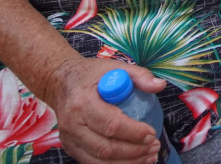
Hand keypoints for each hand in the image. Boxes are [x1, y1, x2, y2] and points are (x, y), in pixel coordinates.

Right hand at [44, 57, 166, 163]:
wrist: (60, 82)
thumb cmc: (90, 76)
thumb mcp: (115, 67)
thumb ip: (139, 75)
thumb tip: (160, 86)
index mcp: (83, 102)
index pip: (110, 124)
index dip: (133, 132)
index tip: (152, 133)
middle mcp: (72, 124)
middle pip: (105, 147)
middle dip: (134, 151)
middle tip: (155, 146)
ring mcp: (69, 139)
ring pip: (100, 160)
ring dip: (128, 162)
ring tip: (150, 156)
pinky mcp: (70, 148)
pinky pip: (93, 163)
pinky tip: (134, 160)